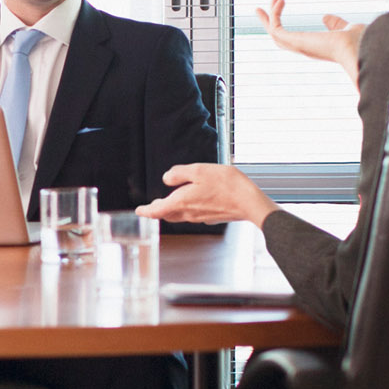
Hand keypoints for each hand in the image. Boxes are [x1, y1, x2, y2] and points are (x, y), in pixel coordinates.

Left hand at [138, 162, 276, 226]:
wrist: (250, 202)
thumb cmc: (227, 185)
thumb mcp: (200, 171)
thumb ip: (180, 174)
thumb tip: (166, 178)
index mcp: (182, 202)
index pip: (157, 210)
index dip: (146, 210)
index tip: (139, 211)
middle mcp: (189, 213)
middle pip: (168, 214)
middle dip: (159, 210)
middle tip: (153, 205)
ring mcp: (201, 217)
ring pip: (181, 215)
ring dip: (173, 209)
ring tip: (171, 201)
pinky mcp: (212, 217)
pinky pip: (195, 214)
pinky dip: (189, 208)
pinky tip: (196, 200)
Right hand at [257, 0, 363, 87]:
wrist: (359, 50)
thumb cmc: (359, 43)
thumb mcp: (346, 28)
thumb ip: (336, 24)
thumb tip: (325, 17)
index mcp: (314, 48)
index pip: (292, 39)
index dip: (283, 25)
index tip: (280, 9)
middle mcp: (304, 49)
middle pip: (279, 39)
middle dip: (270, 22)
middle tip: (260, 8)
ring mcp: (298, 47)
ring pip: (275, 33)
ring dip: (270, 16)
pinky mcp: (295, 41)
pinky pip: (277, 28)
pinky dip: (275, 14)